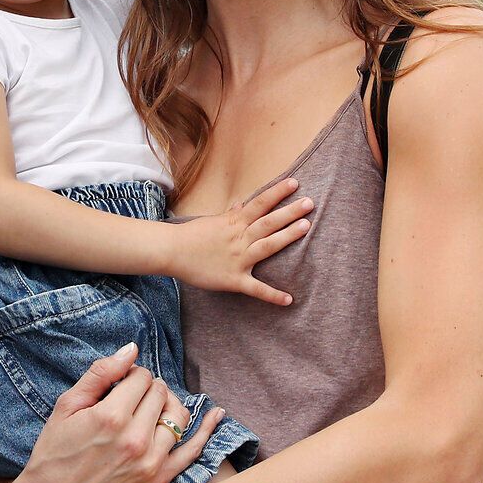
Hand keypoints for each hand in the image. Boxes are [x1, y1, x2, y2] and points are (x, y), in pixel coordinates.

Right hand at [1, 342, 224, 482]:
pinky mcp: (157, 481)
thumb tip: (131, 350)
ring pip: (178, 416)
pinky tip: (216, 413)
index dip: (131, 375)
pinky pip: (192, 451)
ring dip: (167, 404)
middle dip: (147, 388)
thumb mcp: (67, 406)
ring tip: (151, 406)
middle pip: (160, 393)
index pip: (141, 377)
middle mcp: (135, 439)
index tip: (120, 383)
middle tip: (130, 397)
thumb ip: (100, 374)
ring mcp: (150, 462)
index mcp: (111, 417)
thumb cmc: (53, 452)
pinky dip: (207, 431)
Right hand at [165, 177, 312, 303]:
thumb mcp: (211, 221)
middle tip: (311, 203)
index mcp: (234, 223)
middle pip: (268, 222)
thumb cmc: (190, 236)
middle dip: (290, 212)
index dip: (277, 193)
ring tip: (306, 227)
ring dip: (287, 236)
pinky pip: (256, 288)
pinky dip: (272, 295)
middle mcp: (239, 238)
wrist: (171, 251)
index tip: (294, 183)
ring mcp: (238, 259)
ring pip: (267, 246)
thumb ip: (229, 215)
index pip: (259, 204)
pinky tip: (289, 299)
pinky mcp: (234, 279)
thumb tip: (240, 205)